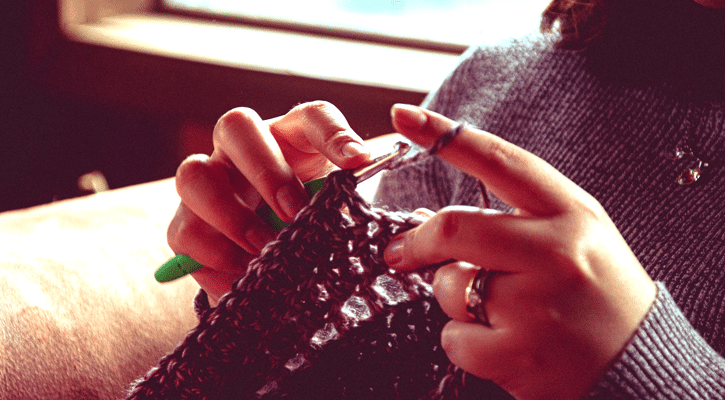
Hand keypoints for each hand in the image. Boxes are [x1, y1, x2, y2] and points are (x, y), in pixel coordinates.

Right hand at [167, 101, 371, 304]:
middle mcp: (241, 151)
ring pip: (193, 174)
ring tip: (265, 247)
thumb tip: (352, 202)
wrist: (273, 268)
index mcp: (289, 139)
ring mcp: (207, 184)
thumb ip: (342, 202)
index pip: (312, 116)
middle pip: (236, 124)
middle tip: (294, 212)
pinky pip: (185, 234)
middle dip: (266, 170)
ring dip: (232, 215)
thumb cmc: (306, 227)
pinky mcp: (185, 226)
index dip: (334, 133)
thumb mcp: (331, 212)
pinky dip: (218, 258)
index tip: (358, 161)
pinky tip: (247, 274)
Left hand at [384, 105, 656, 399]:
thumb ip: (514, 219)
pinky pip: (454, 337)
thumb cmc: (597, 294)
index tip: (404, 115)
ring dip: (455, 298)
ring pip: (450, 286)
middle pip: (455, 227)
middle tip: (401, 251)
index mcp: (570, 213)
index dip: (445, 136)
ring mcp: (537, 306)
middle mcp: (555, 252)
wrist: (639, 363)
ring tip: (495, 310)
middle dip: (417, 240)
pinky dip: (464, 341)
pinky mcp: (519, 354)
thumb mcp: (575, 235)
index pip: (499, 161)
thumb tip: (431, 221)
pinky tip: (499, 343)